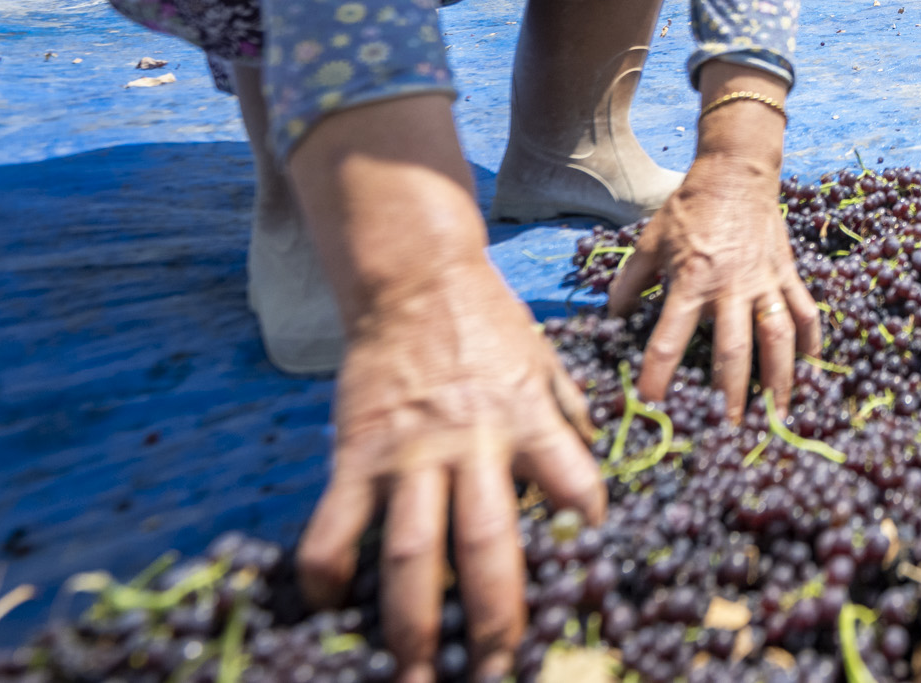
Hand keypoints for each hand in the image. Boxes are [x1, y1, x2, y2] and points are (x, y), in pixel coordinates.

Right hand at [289, 97, 604, 682]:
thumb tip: (590, 468)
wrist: (416, 278)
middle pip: (489, 542)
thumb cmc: (488, 326)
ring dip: (413, 620)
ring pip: (413, 550)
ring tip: (415, 672)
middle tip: (495, 670)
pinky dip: (328, 568)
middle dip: (494, 616)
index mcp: (530, 418)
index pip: (575, 484)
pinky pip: (336, 523)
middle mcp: (474, 442)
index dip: (587, 530)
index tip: (591, 579)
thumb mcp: (544, 362)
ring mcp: (410, 451)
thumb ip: (565, 417)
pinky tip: (330, 604)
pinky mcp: (356, 451)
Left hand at [609, 68, 820, 415]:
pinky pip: (805, 313)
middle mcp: (731, 286)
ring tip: (777, 415)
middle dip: (730, 394)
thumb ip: (629, 284)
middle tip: (726, 430)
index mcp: (692, 279)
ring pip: (779, 338)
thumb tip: (611, 321)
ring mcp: (766, 282)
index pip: (670, 338)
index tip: (650, 405)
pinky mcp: (788, 274)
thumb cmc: (689, 208)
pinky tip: (812, 370)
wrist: (737, 172)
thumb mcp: (648, 241)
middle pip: (733, 349)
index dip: (658, 374)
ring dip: (779, 379)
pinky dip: (812, 343)